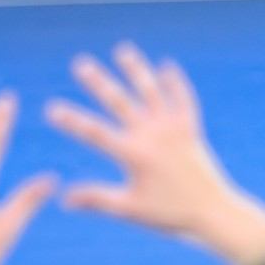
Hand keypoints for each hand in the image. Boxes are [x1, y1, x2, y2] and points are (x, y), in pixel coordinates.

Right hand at [45, 44, 264, 260]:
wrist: (213, 212)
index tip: (50, 108)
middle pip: (121, 103)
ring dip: (137, 71)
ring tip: (123, 50)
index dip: (72, 121)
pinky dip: (175, 83)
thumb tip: (63, 198)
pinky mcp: (192, 129)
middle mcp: (154, 136)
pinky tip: (166, 66)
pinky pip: (183, 100)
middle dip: (99, 82)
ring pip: (152, 92)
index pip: (96, 133)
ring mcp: (174, 129)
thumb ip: (97, 198)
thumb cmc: (169, 214)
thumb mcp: (130, 209)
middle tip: (81, 63)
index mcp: (135, 155)